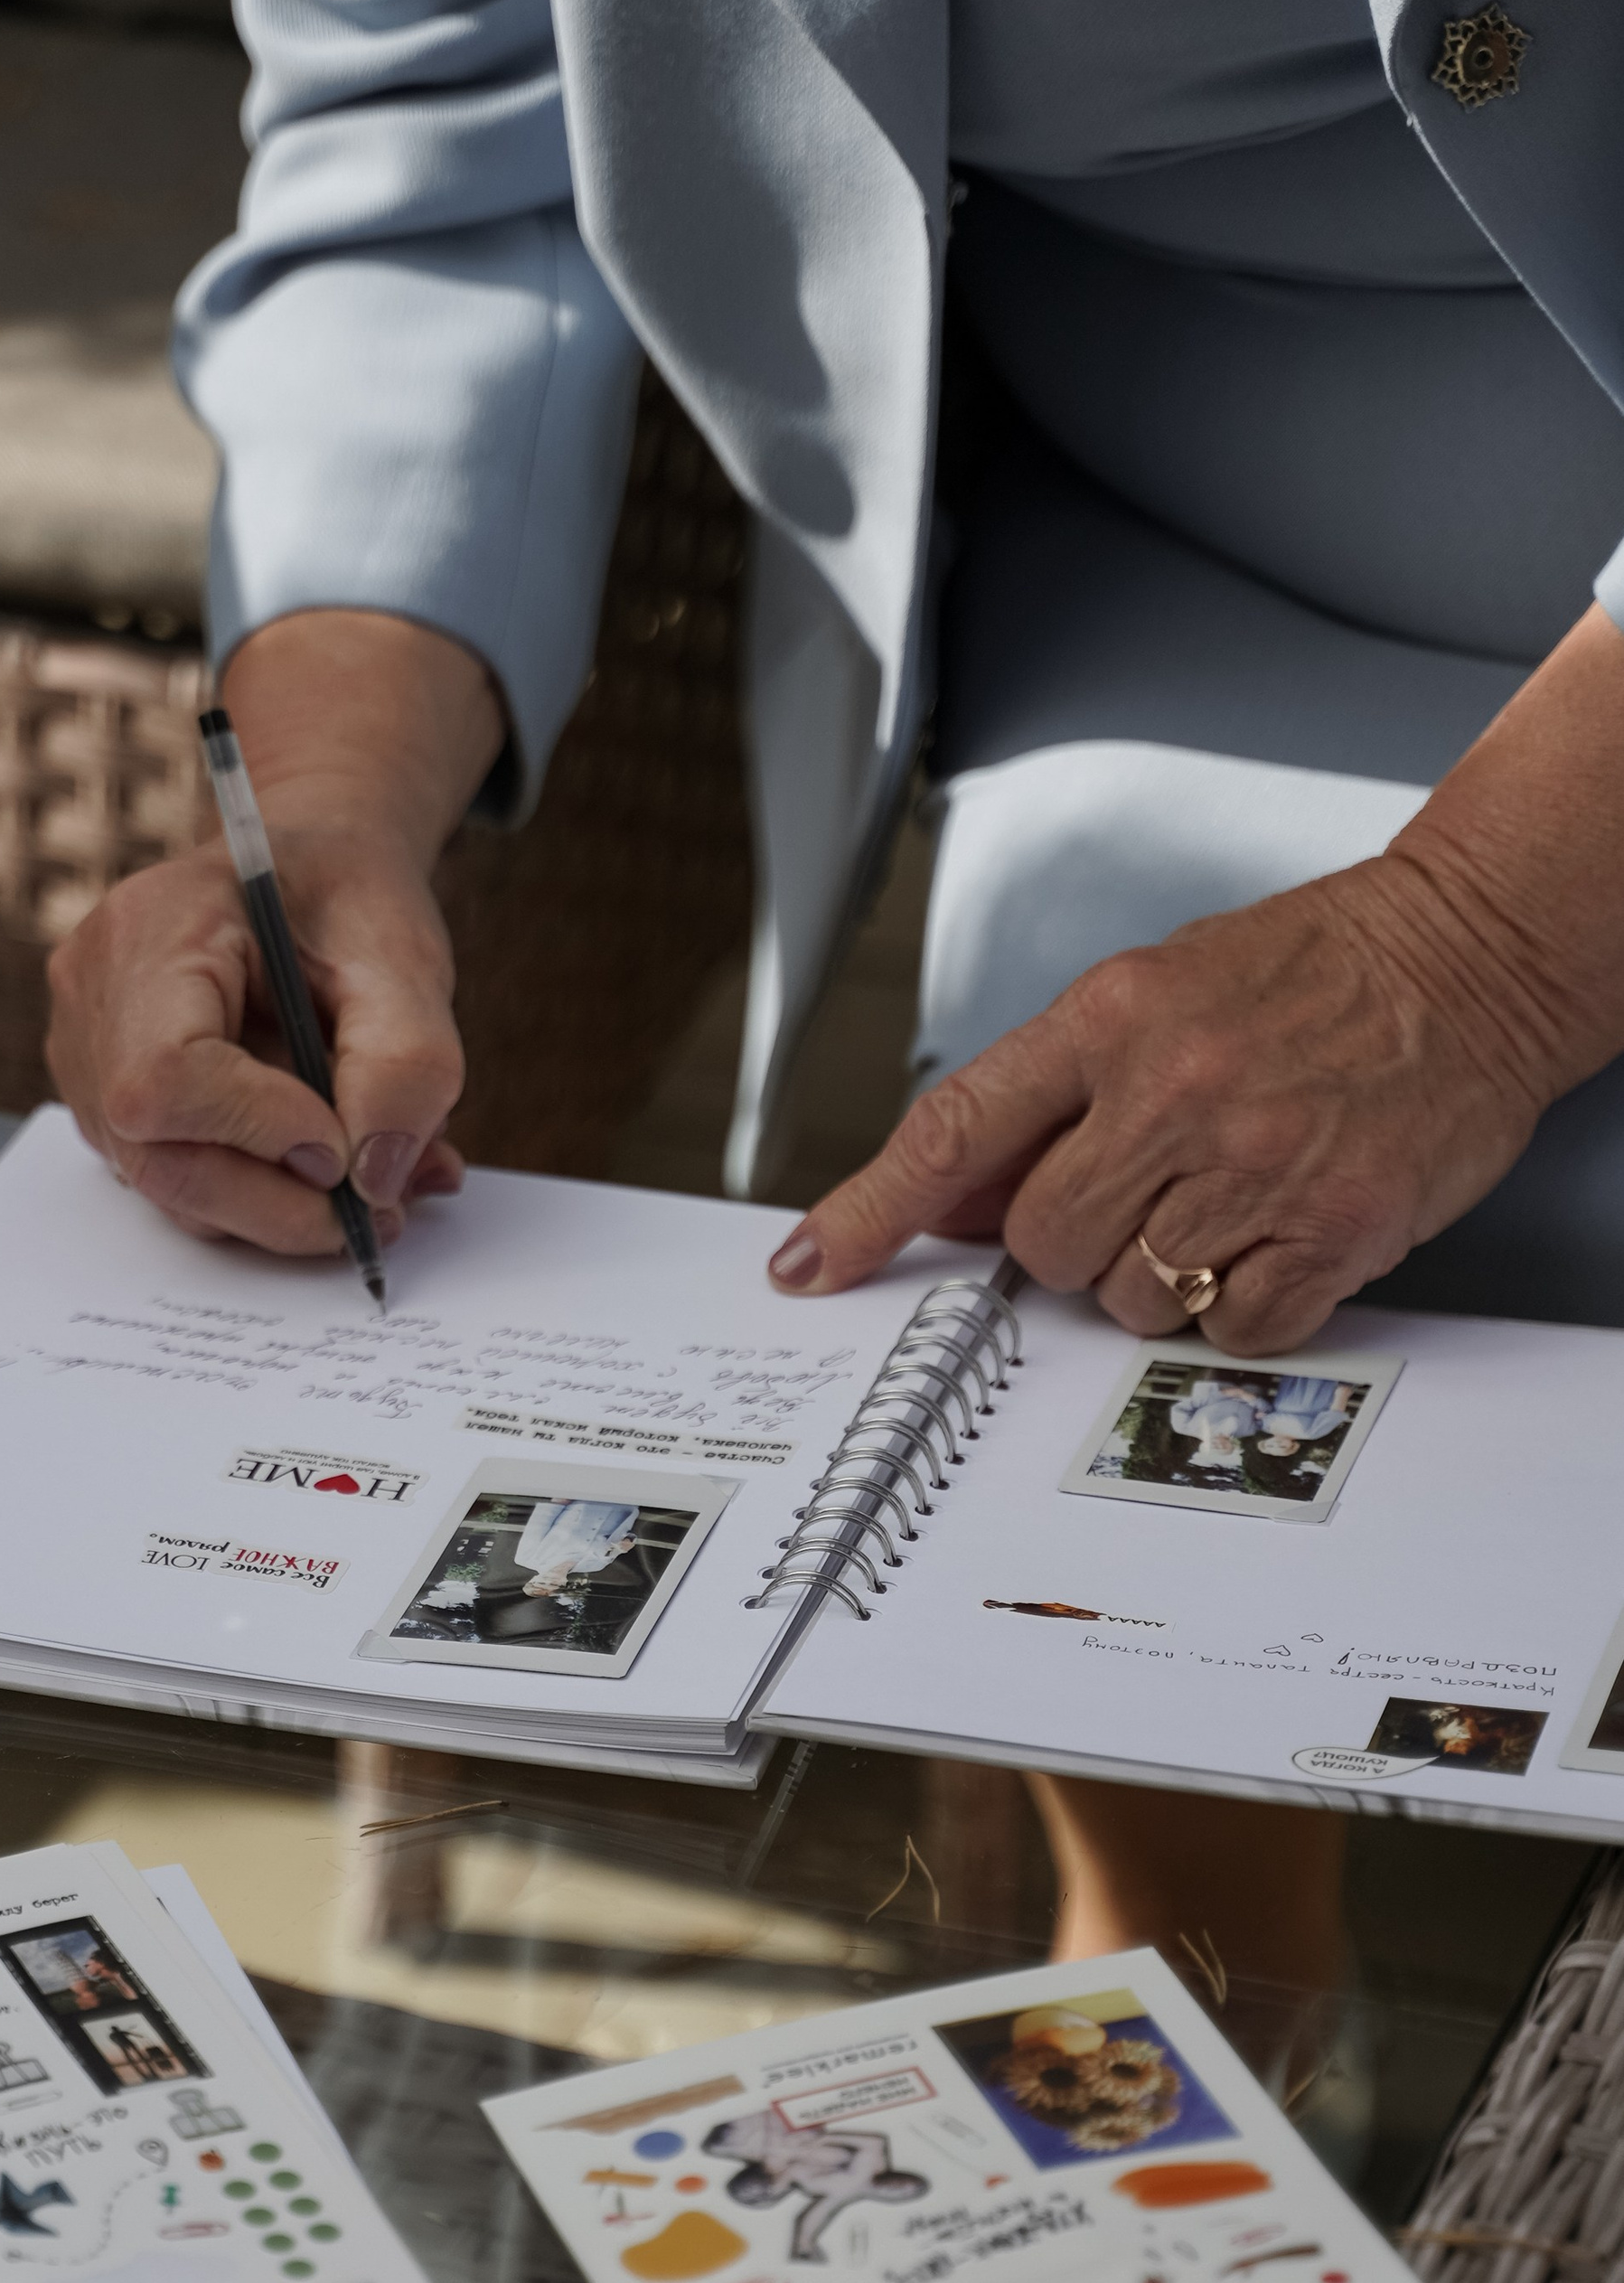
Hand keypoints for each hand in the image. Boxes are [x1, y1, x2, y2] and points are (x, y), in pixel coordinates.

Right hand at [46, 611, 505, 1254]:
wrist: (309, 875)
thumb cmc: (345, 897)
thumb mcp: (403, 955)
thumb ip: (405, 1063)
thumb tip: (373, 1181)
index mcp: (148, 932)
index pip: (165, 1077)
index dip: (258, 1132)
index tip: (346, 1147)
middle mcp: (94, 1000)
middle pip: (156, 1156)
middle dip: (279, 1203)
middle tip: (382, 1212)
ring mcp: (90, 1060)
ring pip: (172, 1187)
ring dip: (283, 1208)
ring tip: (379, 1180)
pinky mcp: (114, 1108)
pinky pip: (181, 1182)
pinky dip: (265, 1196)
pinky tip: (336, 1166)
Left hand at [766, 606, 1623, 1351]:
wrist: (1473, 953)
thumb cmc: (1317, 967)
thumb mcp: (1159, 992)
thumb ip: (1055, 1097)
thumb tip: (960, 1199)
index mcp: (1111, 1017)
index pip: (952, 1131)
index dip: (867, 1212)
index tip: (810, 1267)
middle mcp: (1172, 1091)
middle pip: (1040, 1243)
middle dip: (1070, 1243)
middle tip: (1141, 1194)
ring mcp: (1253, 1165)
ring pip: (1127, 1298)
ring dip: (1161, 1277)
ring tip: (1226, 1197)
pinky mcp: (1330, 1230)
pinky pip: (1230, 1329)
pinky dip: (1241, 1310)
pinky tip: (1276, 1237)